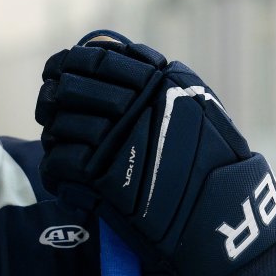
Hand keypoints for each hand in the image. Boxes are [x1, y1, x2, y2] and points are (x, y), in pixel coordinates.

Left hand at [36, 30, 275, 275]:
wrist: (225, 222)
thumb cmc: (212, 169)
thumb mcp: (195, 109)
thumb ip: (155, 84)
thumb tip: (100, 54)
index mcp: (162, 81)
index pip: (95, 58)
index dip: (68, 64)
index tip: (57, 73)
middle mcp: (140, 104)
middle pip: (69, 88)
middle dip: (54, 99)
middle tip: (49, 111)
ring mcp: (121, 140)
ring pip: (60, 126)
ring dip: (55, 138)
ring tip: (62, 150)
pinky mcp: (104, 179)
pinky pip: (59, 164)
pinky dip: (56, 172)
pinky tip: (64, 180)